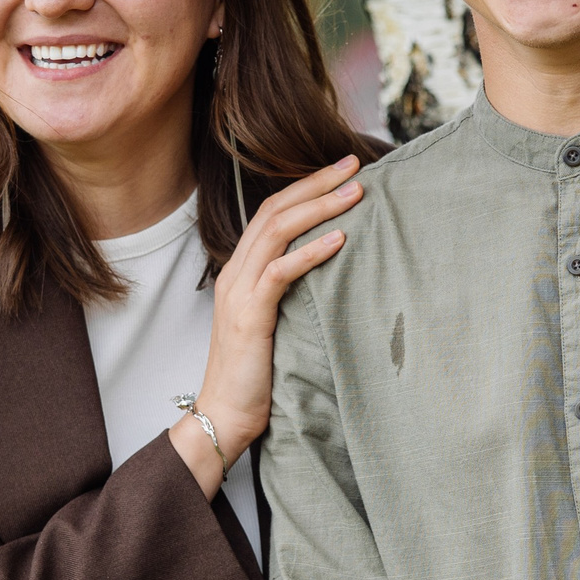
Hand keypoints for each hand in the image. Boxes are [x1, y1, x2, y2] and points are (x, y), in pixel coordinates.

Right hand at [169, 155, 363, 497]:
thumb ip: (291, 293)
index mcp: (240, 272)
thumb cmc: (255, 375)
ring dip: (319, 208)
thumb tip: (330, 271)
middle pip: (274, 210)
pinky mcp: (249, 316)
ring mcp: (239, 292)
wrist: (224, 414)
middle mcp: (236, 273)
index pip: (271, 213)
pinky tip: (340, 240)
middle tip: (355, 165)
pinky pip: (280, 273)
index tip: (342, 171)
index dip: (306, 187)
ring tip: (356, 193)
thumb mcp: (275, 323)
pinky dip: (311, 252)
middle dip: (316, 183)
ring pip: (276, 232)